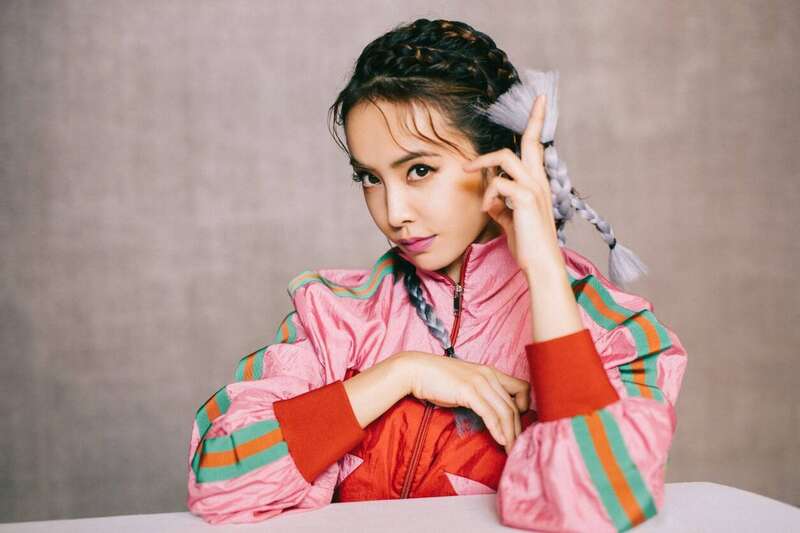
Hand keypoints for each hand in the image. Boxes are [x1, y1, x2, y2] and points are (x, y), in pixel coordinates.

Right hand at [398, 351, 529, 453]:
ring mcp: (479, 382)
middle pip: (514, 405)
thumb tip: (490, 414)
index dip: (525, 407)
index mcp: (490, 372)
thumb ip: (480, 395)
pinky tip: (501, 441)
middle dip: (518, 429)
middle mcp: (489, 375)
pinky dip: (498, 429)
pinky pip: (490, 413)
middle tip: (519, 446)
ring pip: (505, 411)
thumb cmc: (437, 380)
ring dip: (511, 434)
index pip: (522, 388)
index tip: (518, 424)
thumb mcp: (465, 384)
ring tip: (512, 450)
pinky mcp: (468, 391)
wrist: (416, 370)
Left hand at [462, 94, 561, 273]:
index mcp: (537, 185)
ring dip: (483, 163)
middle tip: (538, 99)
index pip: (536, 149)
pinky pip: (498, 184)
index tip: (540, 102)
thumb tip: (490, 199)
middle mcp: (539, 182)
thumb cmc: (527, 245)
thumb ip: (501, 206)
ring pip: (505, 157)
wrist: (540, 264)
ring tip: (468, 171)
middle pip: (531, 141)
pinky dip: (487, 196)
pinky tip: (488, 211)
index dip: (537, 124)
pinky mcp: (526, 198)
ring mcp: (534, 188)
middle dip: (534, 118)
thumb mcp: (510, 221)